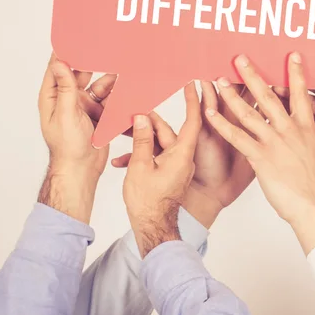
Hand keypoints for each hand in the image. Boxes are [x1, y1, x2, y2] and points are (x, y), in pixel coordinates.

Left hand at [37, 54, 116, 222]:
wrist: (81, 171)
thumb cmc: (67, 148)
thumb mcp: (67, 114)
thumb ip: (65, 88)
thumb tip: (59, 63)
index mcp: (53, 97)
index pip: (58, 68)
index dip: (66, 52)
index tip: (75, 36)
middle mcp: (68, 99)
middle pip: (81, 74)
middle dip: (93, 62)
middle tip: (106, 47)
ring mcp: (84, 107)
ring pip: (99, 86)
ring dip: (110, 81)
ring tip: (122, 70)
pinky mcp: (98, 115)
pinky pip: (109, 99)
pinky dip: (116, 95)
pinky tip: (126, 88)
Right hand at [112, 82, 256, 227]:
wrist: (152, 232)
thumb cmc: (149, 203)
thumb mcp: (141, 167)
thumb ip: (142, 140)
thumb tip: (142, 117)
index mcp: (182, 154)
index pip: (192, 121)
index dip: (193, 100)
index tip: (192, 83)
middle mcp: (183, 158)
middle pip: (169, 131)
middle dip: (151, 120)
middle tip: (136, 106)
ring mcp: (177, 166)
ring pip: (161, 143)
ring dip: (143, 136)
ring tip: (124, 128)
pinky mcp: (169, 173)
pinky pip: (157, 156)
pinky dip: (142, 154)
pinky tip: (121, 159)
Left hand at [206, 53, 314, 254]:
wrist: (313, 207)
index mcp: (304, 127)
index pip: (300, 94)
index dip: (296, 74)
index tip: (292, 56)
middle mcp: (288, 130)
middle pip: (268, 97)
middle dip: (253, 75)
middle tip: (240, 58)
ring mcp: (273, 142)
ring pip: (248, 113)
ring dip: (232, 95)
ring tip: (219, 79)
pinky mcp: (260, 158)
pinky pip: (236, 138)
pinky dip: (221, 124)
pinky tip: (209, 113)